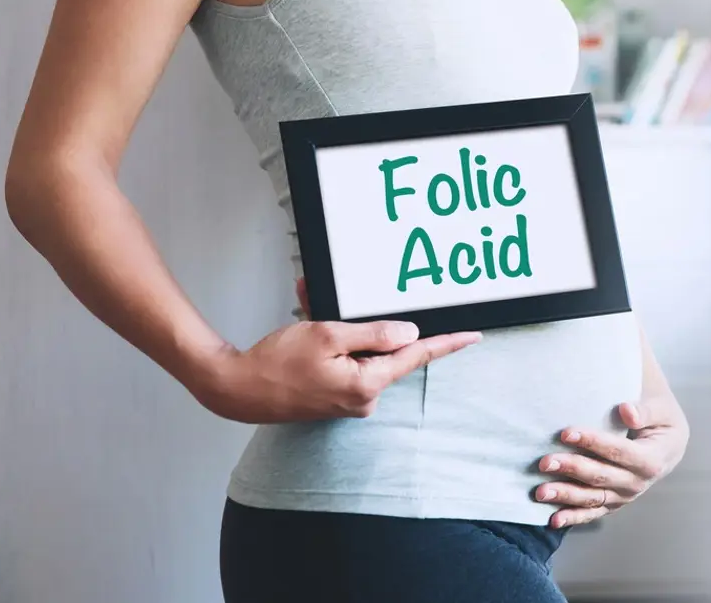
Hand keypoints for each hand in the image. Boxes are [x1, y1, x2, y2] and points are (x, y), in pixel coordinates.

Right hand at [190, 280, 480, 422]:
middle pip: (384, 351)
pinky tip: (306, 330)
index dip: (445, 343)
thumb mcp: (327, 337)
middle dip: (364, 325)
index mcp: (367, 383)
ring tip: (308, 314)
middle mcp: (363, 397)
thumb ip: (373, 334)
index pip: (416, 357)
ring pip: (360, 353)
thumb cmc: (276, 363)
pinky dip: (330, 343)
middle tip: (330, 311)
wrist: (237, 390)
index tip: (472, 336)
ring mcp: (349, 400)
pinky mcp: (334, 397)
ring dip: (340, 332)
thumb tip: (410, 334)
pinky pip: (344, 362)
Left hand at [535, 396, 689, 528]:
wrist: (668, 443)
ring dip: (566, 495)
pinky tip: (553, 520)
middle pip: (601, 477)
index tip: (565, 433)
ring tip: (541, 492)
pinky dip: (573, 517)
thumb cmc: (661, 420)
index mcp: (651, 459)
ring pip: (593, 498)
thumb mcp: (662, 409)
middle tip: (544, 462)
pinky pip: (593, 512)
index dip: (592, 442)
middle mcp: (638, 483)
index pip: (618, 451)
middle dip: (571, 469)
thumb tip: (627, 411)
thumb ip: (645, 411)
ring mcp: (625, 496)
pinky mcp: (614, 502)